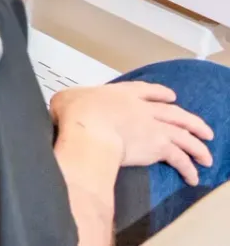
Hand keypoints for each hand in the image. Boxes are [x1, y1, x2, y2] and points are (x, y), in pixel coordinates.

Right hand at [54, 82, 215, 185]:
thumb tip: (61, 107)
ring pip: (184, 135)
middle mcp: (142, 109)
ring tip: (206, 155)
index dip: (160, 94)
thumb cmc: (77, 115)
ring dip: (198, 146)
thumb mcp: (65, 99)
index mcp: (121, 93)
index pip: (147, 91)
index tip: (171, 97)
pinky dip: (188, 168)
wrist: (91, 131)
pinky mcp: (158, 148)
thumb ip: (70, 101)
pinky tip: (192, 176)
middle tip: (204, 130)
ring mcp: (153, 127)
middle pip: (175, 113)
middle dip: (192, 122)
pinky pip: (180, 159)